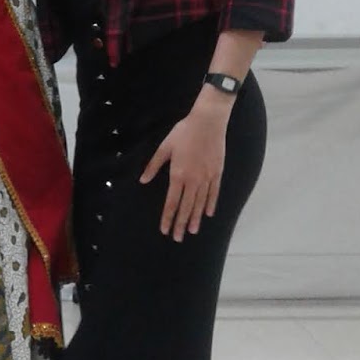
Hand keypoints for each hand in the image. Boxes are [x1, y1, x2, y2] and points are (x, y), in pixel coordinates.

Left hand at [139, 99, 227, 241]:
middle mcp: (193, 180)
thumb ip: (154, 165)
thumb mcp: (165, 147)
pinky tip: (208, 214)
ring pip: (200, 203)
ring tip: (192, 231)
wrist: (208, 121)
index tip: (164, 229)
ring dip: (195, 218)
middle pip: (186, 207)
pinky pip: (214, 192)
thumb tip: (142, 180)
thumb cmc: (184, 132)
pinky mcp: (217, 172)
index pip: (172, 202)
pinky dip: (211, 204)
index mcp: (178, 174)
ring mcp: (207, 177)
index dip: (168, 217)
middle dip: (181, 224)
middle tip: (178, 238)